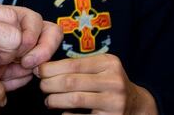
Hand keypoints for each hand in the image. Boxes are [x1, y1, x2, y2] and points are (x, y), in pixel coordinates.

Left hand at [37, 54, 157, 114]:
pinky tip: (63, 112)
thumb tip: (41, 68)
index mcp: (109, 63)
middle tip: (41, 87)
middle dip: (49, 84)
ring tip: (48, 101)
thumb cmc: (107, 83)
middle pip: (71, 82)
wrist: (136, 104)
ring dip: (54, 100)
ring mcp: (115, 102)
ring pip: (74, 99)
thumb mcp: (99, 68)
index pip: (72, 64)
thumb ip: (76, 65)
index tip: (38, 71)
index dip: (50, 69)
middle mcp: (114, 81)